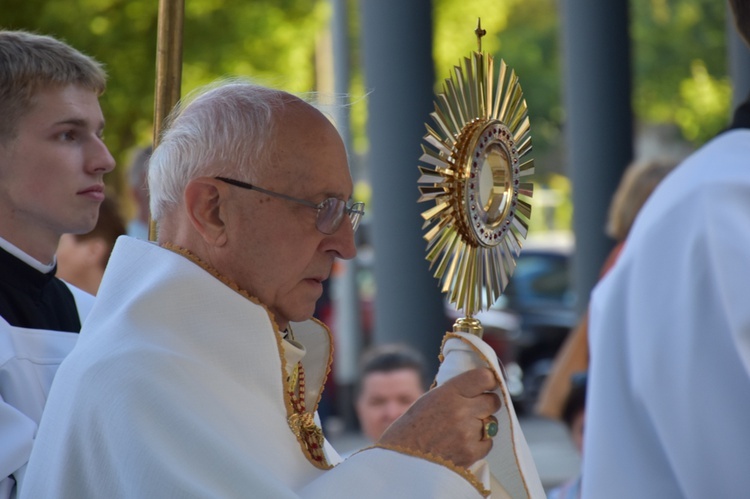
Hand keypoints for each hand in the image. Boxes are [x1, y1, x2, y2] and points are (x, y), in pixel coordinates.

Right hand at [377, 367, 500, 467]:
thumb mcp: (429, 399)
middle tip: (474, 409)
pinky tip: (462, 443)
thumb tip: (477, 388)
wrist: (401, 460)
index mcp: (449, 393)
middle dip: (486, 404)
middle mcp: (461, 410)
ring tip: (462, 429)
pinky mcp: (471, 453)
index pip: (484, 377)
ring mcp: (467, 433)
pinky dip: (479, 443)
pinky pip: (488, 443)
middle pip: (493, 401)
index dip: (489, 380)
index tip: (487, 384)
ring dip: (482, 424)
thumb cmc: (411, 427)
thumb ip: (454, 392)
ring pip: (492, 423)